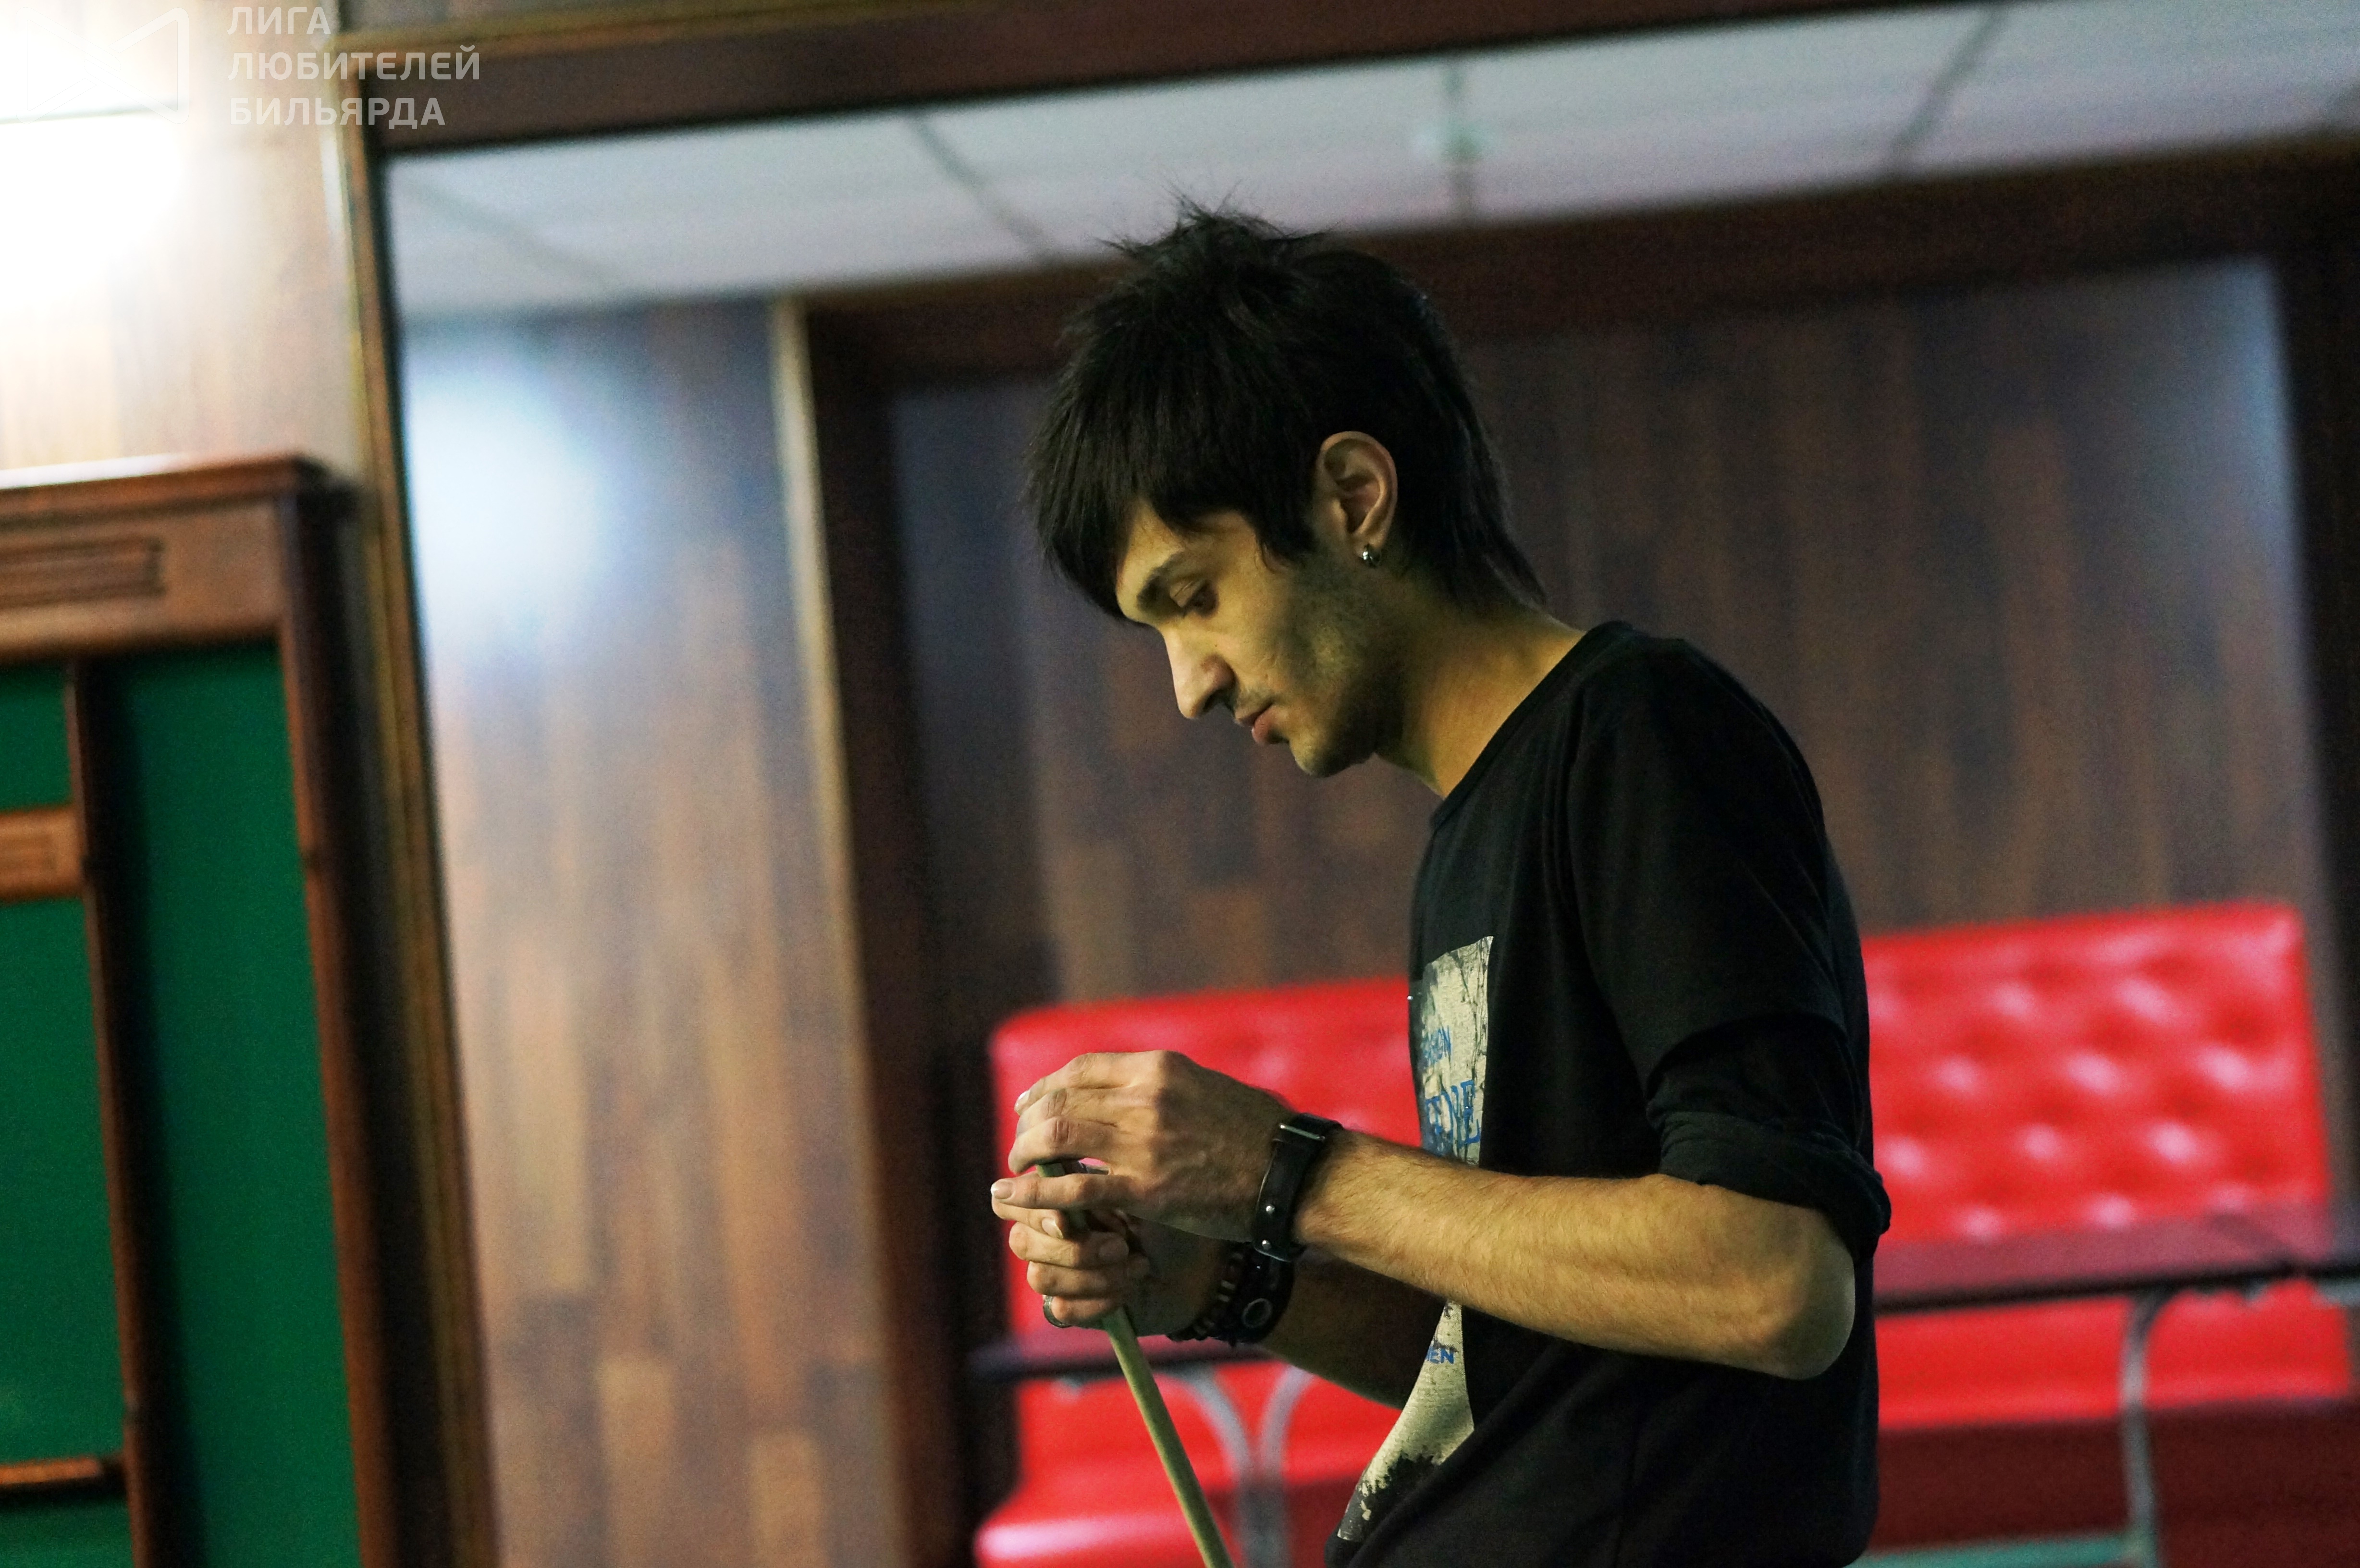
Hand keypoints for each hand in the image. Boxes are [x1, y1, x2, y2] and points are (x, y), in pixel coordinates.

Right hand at [990, 1200, 1227, 1334]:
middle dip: (1072, 1246)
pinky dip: (1099, 1302)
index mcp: (1057, 1195)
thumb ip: (1091, 1178)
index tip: (1065, 1220)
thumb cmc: (1173, 1218)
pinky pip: (1061, 1310)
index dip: (1026, 1207)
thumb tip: (1056, 1167)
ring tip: (1136, 1265)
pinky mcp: (1073, 1308)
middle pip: (1021, 1241)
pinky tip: (1129, 1290)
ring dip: (1092, 1274)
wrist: (1203, 1268)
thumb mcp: (1136, 1189)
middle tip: (1121, 1244)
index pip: (1009, 1198)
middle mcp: (1050, 1236)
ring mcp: (1059, 1273)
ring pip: (1040, 1277)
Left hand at [996, 1051, 1290, 1238]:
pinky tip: (1019, 1198)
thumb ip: (1163, 1086)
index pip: (1081, 1069)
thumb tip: (1126, 1091)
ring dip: (1026, 1152)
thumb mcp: (1207, 1087)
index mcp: (1160, 1067)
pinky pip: (1073, 1188)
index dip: (1045, 1087)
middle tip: (1022, 1144)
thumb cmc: (1257, 1133)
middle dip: (1030, 1122)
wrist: (1290, 1175)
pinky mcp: (1144, 1188)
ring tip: (1017, 1171)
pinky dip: (1037, 1192)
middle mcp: (1145, 1096)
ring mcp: (1143, 1142)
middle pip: (1060, 1099)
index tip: (1029, 1105)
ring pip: (1056, 1136)